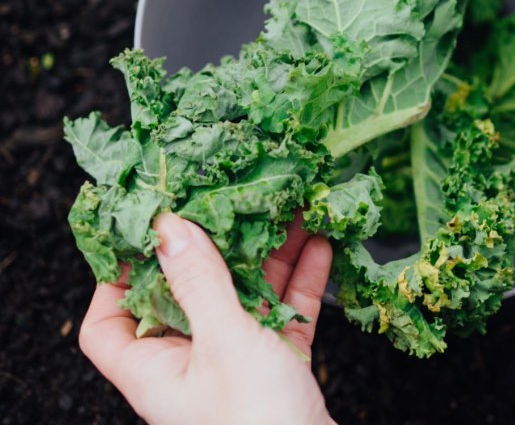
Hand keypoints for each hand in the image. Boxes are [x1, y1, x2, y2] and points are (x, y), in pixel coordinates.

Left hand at [79, 213, 336, 424]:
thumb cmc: (258, 424)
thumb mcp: (226, 342)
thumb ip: (199, 282)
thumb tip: (168, 227)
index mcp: (155, 369)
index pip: (109, 321)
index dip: (116, 275)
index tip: (143, 227)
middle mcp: (190, 364)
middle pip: (188, 292)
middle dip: (214, 244)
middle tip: (229, 198)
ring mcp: (236, 363)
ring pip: (244, 294)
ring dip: (268, 252)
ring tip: (287, 209)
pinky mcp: (278, 364)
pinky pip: (284, 311)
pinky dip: (301, 278)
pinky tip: (319, 244)